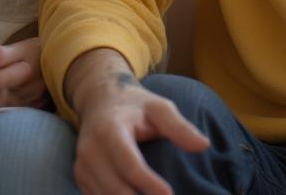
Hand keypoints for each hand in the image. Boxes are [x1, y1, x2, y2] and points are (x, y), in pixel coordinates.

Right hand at [72, 63, 208, 194]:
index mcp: (110, 128)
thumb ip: (179, 127)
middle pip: (115, 188)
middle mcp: (90, 149)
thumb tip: (204, 145)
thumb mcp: (158, 107)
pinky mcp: (80, 176)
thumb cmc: (134, 106)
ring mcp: (82, 164)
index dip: (149, 184)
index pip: (129, 164)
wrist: (100, 100)